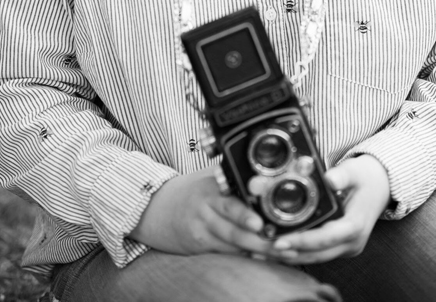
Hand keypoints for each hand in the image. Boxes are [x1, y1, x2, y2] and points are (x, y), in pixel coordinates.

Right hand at [129, 166, 272, 257]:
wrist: (154, 207)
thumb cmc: (190, 190)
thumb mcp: (209, 177)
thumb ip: (232, 178)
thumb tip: (265, 178)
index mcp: (210, 188)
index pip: (230, 203)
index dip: (246, 215)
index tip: (260, 223)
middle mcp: (205, 210)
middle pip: (234, 230)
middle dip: (260, 239)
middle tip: (280, 244)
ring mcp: (202, 230)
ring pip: (232, 245)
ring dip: (257, 250)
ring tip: (279, 252)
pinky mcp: (199, 245)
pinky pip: (225, 252)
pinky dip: (244, 255)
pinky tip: (260, 257)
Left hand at [269, 154, 390, 264]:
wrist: (381, 186)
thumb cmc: (366, 177)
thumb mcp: (355, 171)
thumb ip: (342, 175)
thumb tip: (329, 178)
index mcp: (355, 225)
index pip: (325, 239)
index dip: (302, 241)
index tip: (280, 240)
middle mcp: (352, 242)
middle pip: (317, 254)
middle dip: (290, 253)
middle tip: (263, 248)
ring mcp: (347, 247)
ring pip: (316, 258)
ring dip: (291, 255)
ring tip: (265, 250)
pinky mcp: (341, 247)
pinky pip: (318, 254)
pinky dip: (299, 251)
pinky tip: (280, 248)